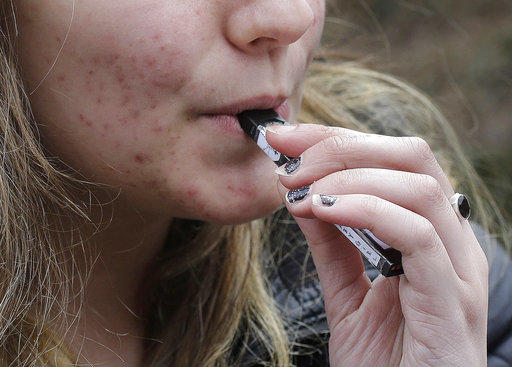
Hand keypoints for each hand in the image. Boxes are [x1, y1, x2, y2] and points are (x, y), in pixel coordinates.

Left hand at [265, 123, 488, 366]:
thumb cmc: (384, 363)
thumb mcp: (347, 293)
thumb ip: (333, 245)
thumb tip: (305, 195)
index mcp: (431, 235)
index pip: (392, 160)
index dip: (337, 139)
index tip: (285, 139)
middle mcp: (452, 243)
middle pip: (412, 156)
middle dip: (343, 146)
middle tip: (290, 162)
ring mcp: (459, 271)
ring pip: (418, 186)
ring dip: (349, 176)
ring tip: (301, 191)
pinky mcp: (454, 301)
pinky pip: (419, 235)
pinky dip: (367, 210)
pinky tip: (324, 212)